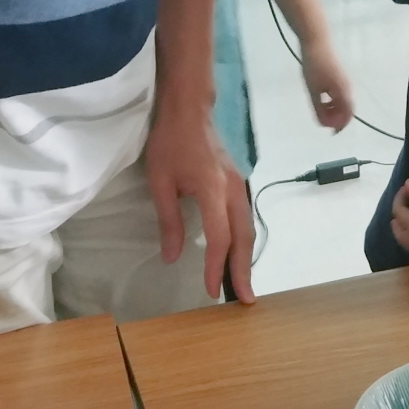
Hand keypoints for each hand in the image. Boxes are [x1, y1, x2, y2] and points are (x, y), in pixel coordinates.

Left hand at [146, 97, 255, 303]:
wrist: (188, 108)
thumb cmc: (169, 142)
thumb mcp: (160, 182)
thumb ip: (169, 221)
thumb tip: (173, 257)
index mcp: (213, 190)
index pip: (219, 238)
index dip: (216, 267)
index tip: (212, 292)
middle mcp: (233, 189)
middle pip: (243, 237)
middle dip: (243, 270)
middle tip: (246, 300)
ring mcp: (238, 184)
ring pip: (248, 227)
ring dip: (246, 257)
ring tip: (243, 283)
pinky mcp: (236, 181)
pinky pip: (244, 217)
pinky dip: (244, 240)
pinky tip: (238, 252)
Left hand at [300, 36, 353, 131]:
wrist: (316, 42)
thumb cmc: (314, 66)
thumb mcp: (312, 90)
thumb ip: (319, 107)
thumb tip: (324, 123)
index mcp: (343, 91)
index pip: (348, 115)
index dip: (340, 126)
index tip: (329, 131)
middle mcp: (347, 87)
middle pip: (347, 109)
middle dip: (336, 118)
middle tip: (321, 119)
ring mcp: (344, 81)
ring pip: (343, 102)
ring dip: (334, 109)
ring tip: (319, 108)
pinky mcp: (340, 76)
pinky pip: (340, 94)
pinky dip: (333, 101)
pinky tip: (321, 98)